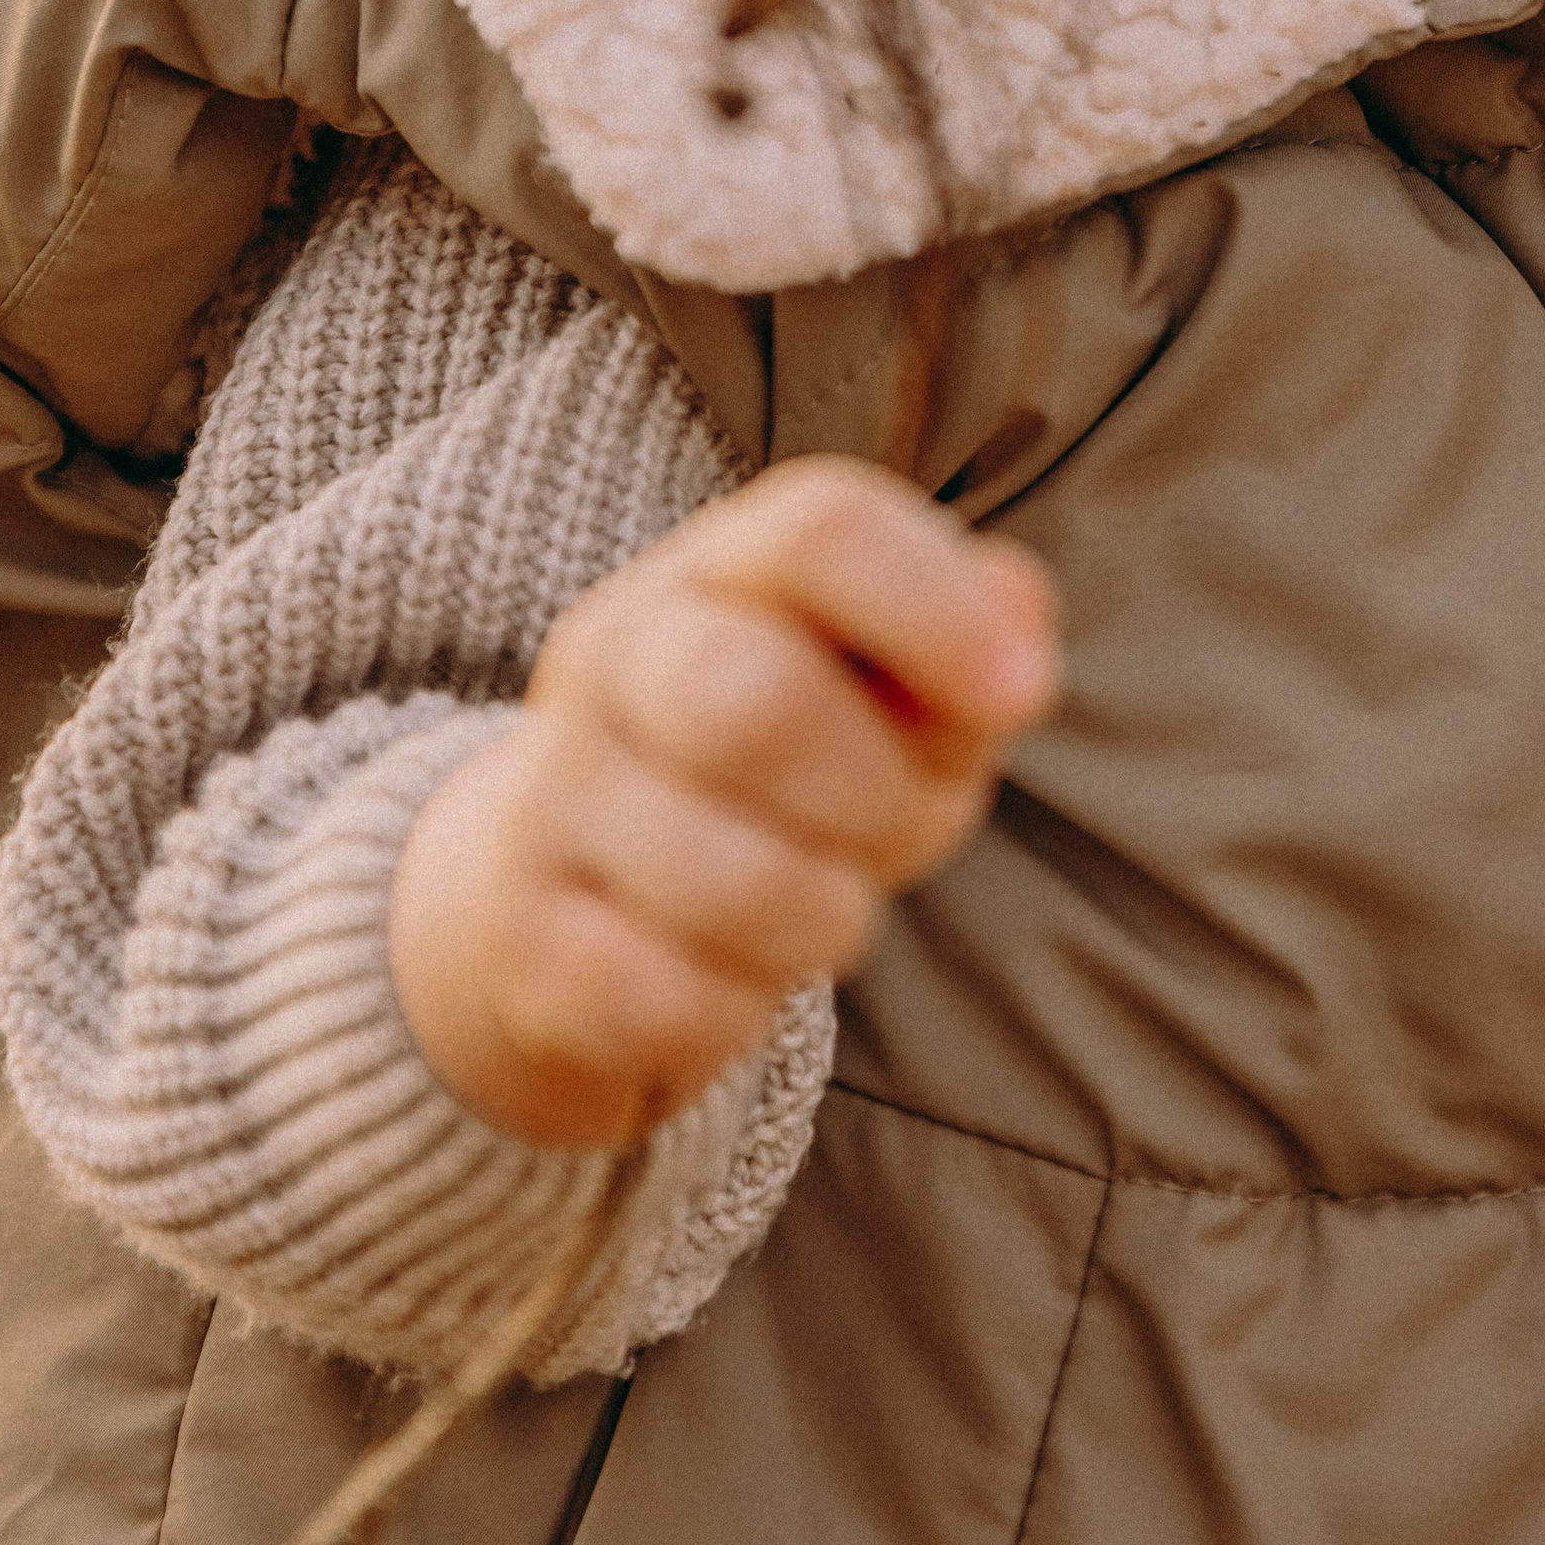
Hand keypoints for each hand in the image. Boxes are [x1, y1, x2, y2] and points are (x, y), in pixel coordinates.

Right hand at [389, 457, 1058, 1147]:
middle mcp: (616, 653)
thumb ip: (965, 641)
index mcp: (722, 568)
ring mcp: (551, 794)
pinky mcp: (520, 939)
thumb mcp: (882, 693)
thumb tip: (1019, 614)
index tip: (1023, 696)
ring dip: (821, 922)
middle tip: (886, 825)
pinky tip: (726, 979)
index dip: (937, 608)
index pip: (821, 530)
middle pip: (754, 699)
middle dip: (869, 794)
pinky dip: (738, 1015)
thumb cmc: (777, 775)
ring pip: (726, 879)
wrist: (543, 884)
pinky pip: (670, 1004)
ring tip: (816, 910)